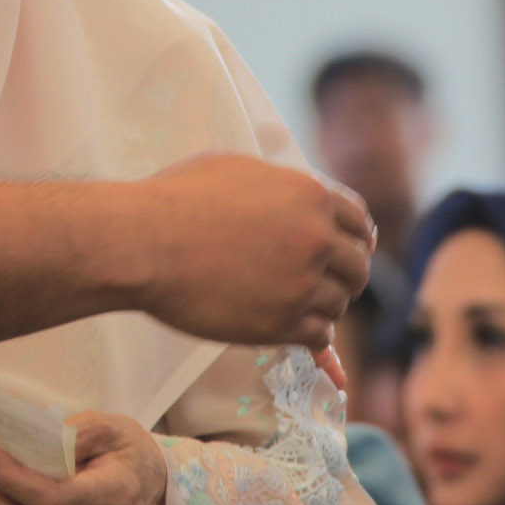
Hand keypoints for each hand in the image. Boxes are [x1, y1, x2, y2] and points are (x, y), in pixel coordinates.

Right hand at [131, 156, 374, 349]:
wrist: (143, 243)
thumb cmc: (176, 199)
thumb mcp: (237, 169)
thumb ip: (280, 185)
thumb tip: (297, 197)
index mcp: (310, 195)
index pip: (360, 223)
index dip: (356, 238)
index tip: (349, 250)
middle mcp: (316, 238)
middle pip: (357, 266)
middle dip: (344, 275)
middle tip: (328, 283)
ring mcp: (302, 283)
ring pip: (339, 304)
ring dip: (324, 305)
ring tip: (298, 304)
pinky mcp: (280, 323)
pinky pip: (318, 335)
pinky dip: (312, 335)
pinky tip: (298, 331)